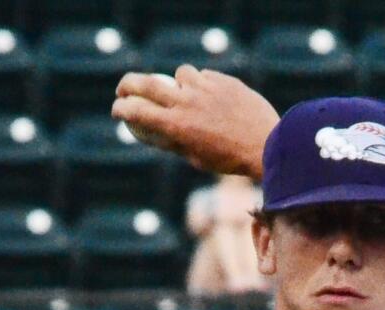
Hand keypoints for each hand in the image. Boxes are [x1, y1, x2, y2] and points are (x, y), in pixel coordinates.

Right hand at [111, 67, 279, 179]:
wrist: (267, 145)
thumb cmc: (232, 160)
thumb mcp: (198, 158)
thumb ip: (176, 143)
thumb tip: (157, 136)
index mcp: (176, 126)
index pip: (136, 111)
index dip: (121, 108)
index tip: (117, 109)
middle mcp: (186, 103)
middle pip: (145, 83)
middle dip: (128, 84)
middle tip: (125, 89)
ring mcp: (204, 88)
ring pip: (180, 74)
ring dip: (178, 83)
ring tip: (188, 95)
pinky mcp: (223, 80)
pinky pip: (205, 76)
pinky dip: (203, 85)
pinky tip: (214, 98)